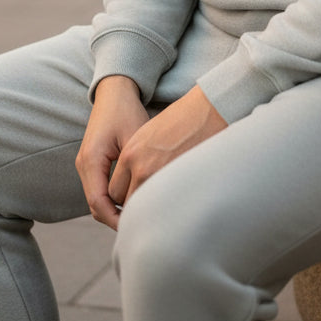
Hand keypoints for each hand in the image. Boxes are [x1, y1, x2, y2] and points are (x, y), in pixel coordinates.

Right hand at [76, 76, 148, 230]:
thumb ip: (135, 169)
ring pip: (96, 200)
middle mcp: (83, 164)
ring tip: (140, 216)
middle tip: (142, 226)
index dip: (116, 220)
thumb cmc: (128, 111)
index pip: (98, 203)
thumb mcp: (135, 139)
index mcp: (91, 160)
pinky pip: (98, 190)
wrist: (115, 92)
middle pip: (95, 206)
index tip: (137, 227)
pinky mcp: (92, 163)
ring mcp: (85, 164)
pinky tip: (133, 200)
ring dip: (114, 210)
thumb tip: (144, 199)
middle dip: (116, 219)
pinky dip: (112, 200)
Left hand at [108, 85, 226, 209]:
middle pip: (124, 202)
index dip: (124, 195)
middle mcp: (140, 168)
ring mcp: (159, 177)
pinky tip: (173, 203)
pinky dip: (165, 208)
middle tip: (144, 204)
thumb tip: (135, 178)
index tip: (132, 196)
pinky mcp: (177, 183)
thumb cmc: (181, 119)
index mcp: (130, 154)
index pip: (114, 190)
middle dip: (132, 206)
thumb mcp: (149, 133)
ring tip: (158, 206)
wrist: (205, 111)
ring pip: (142, 208)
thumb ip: (137, 158)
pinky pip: (163, 206)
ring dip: (148, 209)